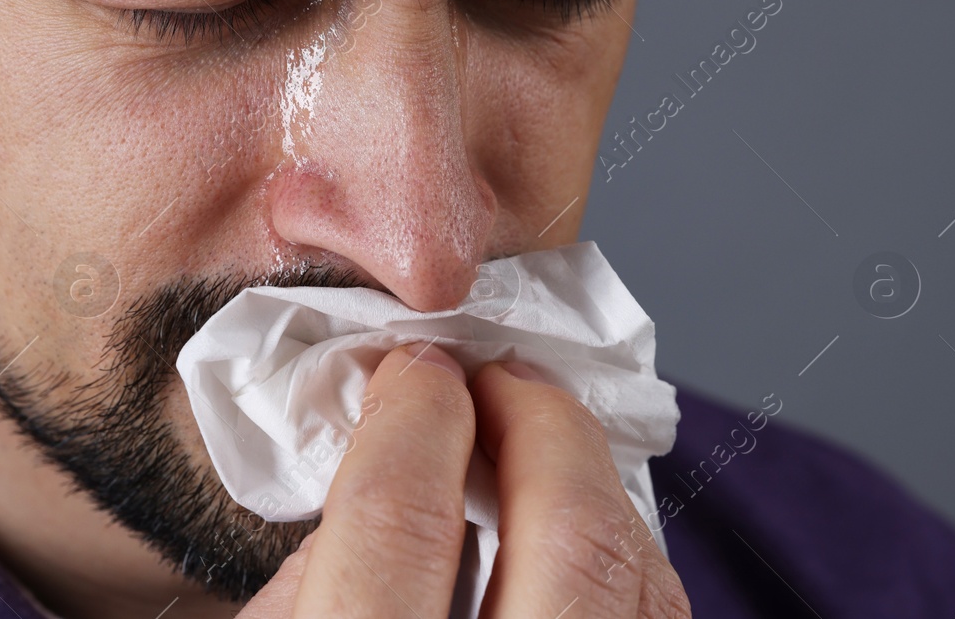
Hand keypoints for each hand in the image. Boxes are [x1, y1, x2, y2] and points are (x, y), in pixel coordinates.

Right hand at [237, 344, 689, 617]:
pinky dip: (624, 560)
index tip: (415, 370)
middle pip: (571, 540)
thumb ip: (307, 585)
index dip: (412, 418)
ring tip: (538, 438)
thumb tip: (372, 473)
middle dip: (540, 422)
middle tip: (496, 374)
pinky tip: (574, 534)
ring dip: (594, 485)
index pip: (400, 521)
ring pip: (647, 584)